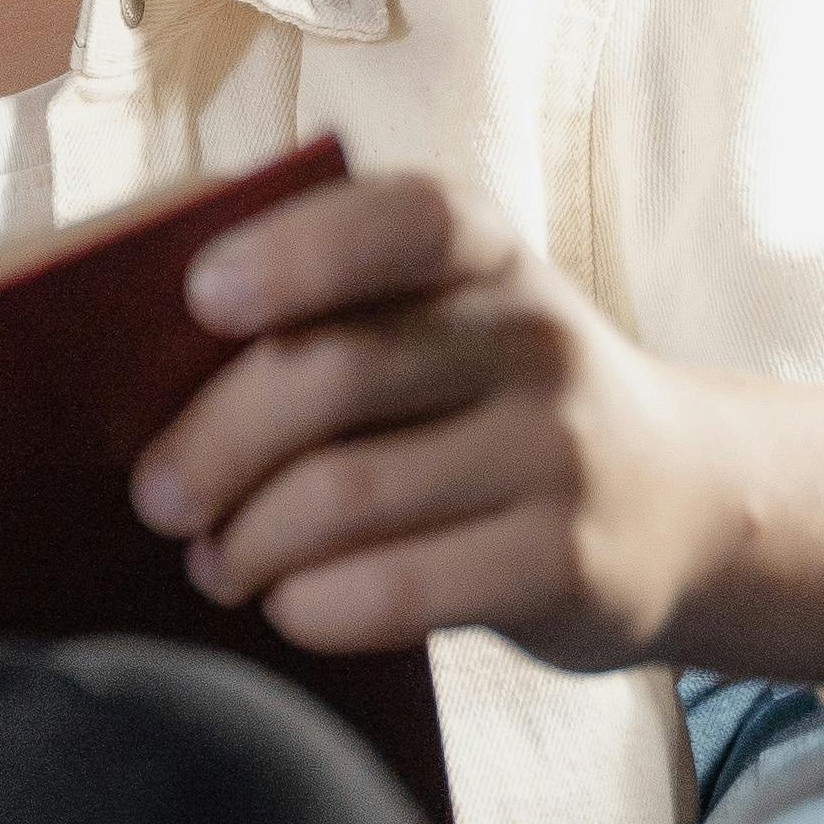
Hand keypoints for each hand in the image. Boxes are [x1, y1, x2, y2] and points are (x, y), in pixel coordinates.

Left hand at [127, 171, 735, 671]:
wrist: (680, 500)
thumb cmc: (495, 400)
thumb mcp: (450, 317)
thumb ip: (337, 308)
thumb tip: (143, 366)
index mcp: (485, 248)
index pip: (400, 219)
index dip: (294, 251)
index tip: (202, 298)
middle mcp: (535, 335)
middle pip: (336, 375)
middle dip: (214, 446)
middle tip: (159, 498)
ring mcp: (559, 451)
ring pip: (350, 493)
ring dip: (250, 540)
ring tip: (216, 563)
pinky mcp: (566, 563)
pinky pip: (400, 587)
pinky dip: (314, 604)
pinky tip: (292, 604)